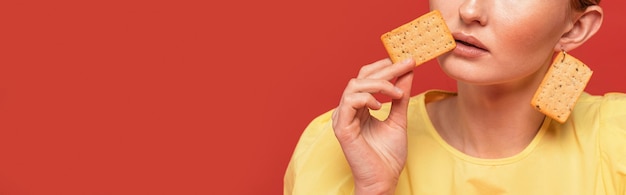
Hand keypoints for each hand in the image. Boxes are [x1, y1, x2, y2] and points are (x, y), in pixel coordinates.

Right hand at [332, 58, 414, 193]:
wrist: (384, 180)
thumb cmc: (388, 156)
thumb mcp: (398, 119)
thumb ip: (401, 97)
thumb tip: (408, 72)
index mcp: (359, 107)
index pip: (368, 77)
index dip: (385, 66)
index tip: (406, 59)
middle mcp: (348, 109)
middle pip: (361, 76)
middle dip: (385, 68)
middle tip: (407, 63)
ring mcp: (343, 118)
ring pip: (354, 85)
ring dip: (378, 84)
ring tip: (397, 92)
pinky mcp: (342, 128)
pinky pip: (349, 102)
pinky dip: (366, 98)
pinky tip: (380, 106)